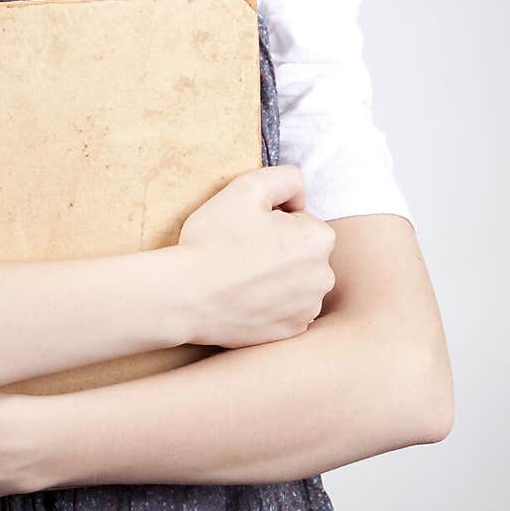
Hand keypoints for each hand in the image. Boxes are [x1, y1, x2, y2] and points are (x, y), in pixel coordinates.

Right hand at [176, 164, 336, 348]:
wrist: (186, 297)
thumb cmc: (215, 239)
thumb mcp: (247, 187)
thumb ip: (285, 177)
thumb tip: (299, 197)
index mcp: (319, 239)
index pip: (300, 218)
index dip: (272, 219)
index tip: (247, 228)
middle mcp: (323, 277)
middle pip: (301, 250)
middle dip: (278, 247)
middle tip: (241, 250)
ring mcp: (307, 309)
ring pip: (294, 280)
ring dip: (275, 276)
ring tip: (239, 274)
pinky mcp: (290, 332)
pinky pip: (285, 308)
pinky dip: (269, 302)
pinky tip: (243, 297)